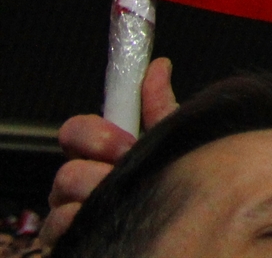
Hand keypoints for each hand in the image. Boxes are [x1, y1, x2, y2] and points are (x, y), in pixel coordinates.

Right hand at [43, 58, 177, 243]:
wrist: (178, 231)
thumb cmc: (165, 184)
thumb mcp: (166, 144)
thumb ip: (159, 108)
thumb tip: (159, 66)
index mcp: (97, 155)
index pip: (75, 132)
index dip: (94, 134)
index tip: (124, 142)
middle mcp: (77, 183)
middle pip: (66, 167)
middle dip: (100, 170)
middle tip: (127, 175)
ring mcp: (68, 212)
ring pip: (63, 196)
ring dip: (99, 197)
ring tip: (127, 202)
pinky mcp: (65, 239)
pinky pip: (59, 227)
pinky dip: (83, 223)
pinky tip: (109, 223)